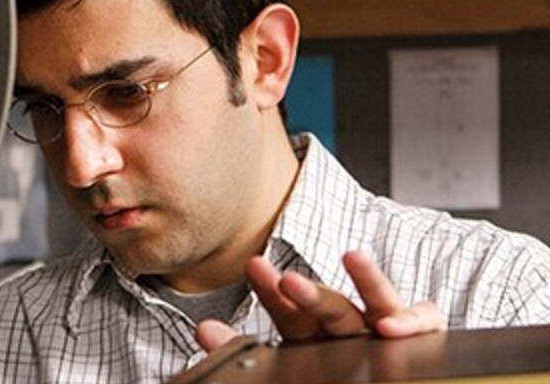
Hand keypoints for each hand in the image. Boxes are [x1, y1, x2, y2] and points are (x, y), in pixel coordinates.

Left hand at [196, 251, 446, 351]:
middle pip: (330, 306)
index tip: (255, 267)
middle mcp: (348, 330)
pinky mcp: (423, 336)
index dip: (273, 291)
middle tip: (287, 277)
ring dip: (367, 280)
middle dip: (308, 291)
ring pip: (378, 302)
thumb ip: (244, 348)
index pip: (290, 311)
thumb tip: (204, 331)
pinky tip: (392, 323)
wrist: (396, 382)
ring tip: (354, 257)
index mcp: (314, 335)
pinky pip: (425, 320)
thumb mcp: (286, 364)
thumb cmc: (333, 372)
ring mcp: (384, 331)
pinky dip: (413, 319)